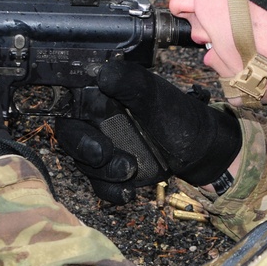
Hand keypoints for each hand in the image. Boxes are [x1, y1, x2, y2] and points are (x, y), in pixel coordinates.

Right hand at [56, 61, 241, 199]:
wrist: (198, 149)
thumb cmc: (176, 114)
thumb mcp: (154, 94)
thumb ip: (129, 81)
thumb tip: (101, 72)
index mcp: (101, 94)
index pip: (69, 97)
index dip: (67, 108)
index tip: (79, 117)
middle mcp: (95, 120)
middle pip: (69, 132)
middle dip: (82, 145)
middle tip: (102, 153)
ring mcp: (101, 146)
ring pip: (82, 161)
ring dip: (103, 170)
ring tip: (130, 170)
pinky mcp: (110, 172)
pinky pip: (98, 184)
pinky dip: (110, 190)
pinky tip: (127, 192)